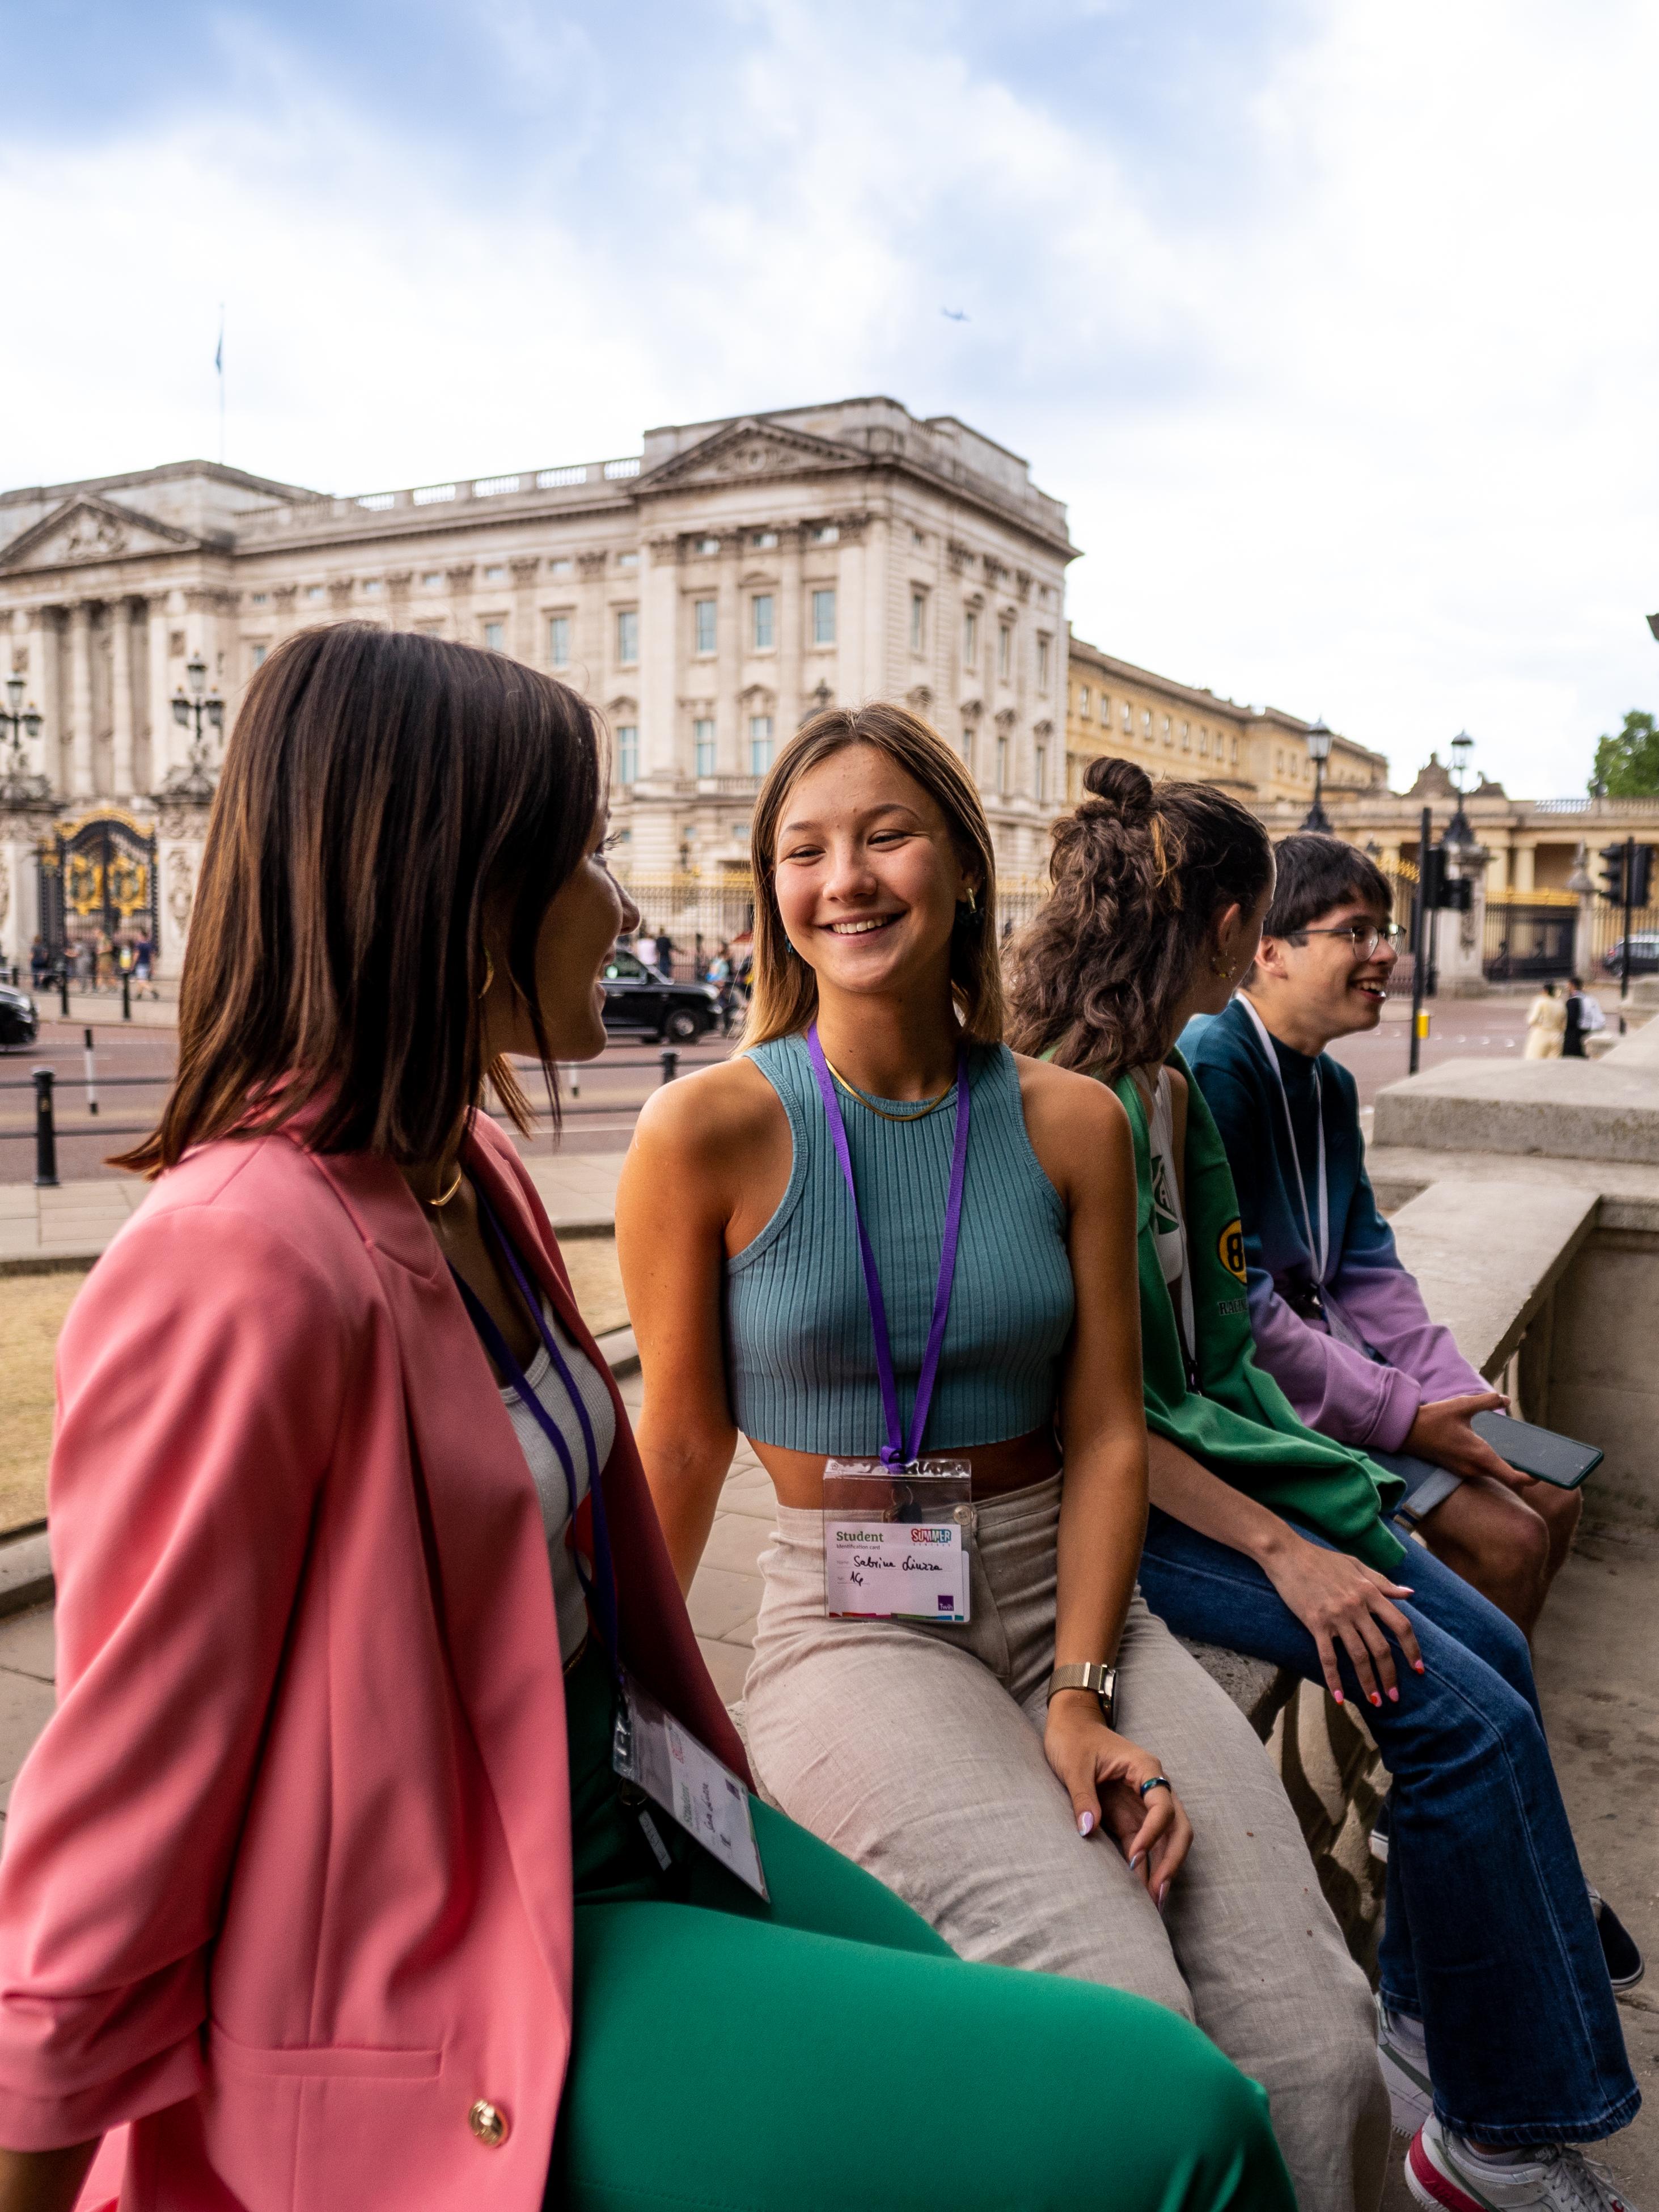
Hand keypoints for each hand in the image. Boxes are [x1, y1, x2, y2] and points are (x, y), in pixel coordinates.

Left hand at [1043, 1693, 1192, 1909]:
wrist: (1070, 1723)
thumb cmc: (1073, 1738)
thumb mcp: (1074, 1764)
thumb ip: (1083, 1796)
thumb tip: (1088, 1831)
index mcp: (1145, 1768)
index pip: (1162, 1806)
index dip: (1153, 1833)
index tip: (1135, 1856)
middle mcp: (1152, 1788)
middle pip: (1177, 1827)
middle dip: (1172, 1860)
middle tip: (1158, 1894)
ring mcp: (1142, 1804)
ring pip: (1166, 1840)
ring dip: (1163, 1868)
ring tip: (1154, 1903)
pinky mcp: (1129, 1816)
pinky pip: (1144, 1844)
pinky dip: (1145, 1866)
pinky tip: (1140, 1892)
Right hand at [1258, 1530, 1422, 1708]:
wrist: (1287, 1554)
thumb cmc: (1321, 1558)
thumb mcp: (1356, 1564)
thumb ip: (1383, 1582)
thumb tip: (1410, 1594)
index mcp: (1370, 1591)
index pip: (1400, 1625)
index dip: (1412, 1649)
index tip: (1418, 1668)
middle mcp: (1356, 1606)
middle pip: (1380, 1648)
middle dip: (1390, 1676)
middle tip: (1394, 1696)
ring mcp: (1336, 1616)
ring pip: (1358, 1656)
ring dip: (1368, 1682)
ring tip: (1374, 1701)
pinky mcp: (1315, 1623)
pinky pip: (1328, 1657)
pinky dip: (1334, 1678)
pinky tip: (1339, 1696)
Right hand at [1405, 1392, 1525, 1487]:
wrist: (1405, 1432)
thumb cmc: (1434, 1419)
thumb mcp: (1462, 1405)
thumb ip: (1487, 1402)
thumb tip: (1506, 1400)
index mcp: (1480, 1455)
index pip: (1513, 1478)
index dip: (1531, 1479)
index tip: (1541, 1473)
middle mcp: (1474, 1468)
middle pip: (1505, 1478)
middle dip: (1519, 1471)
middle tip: (1531, 1457)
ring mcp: (1464, 1472)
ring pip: (1493, 1474)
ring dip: (1503, 1466)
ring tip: (1513, 1451)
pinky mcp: (1457, 1469)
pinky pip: (1481, 1471)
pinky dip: (1490, 1464)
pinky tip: (1488, 1448)